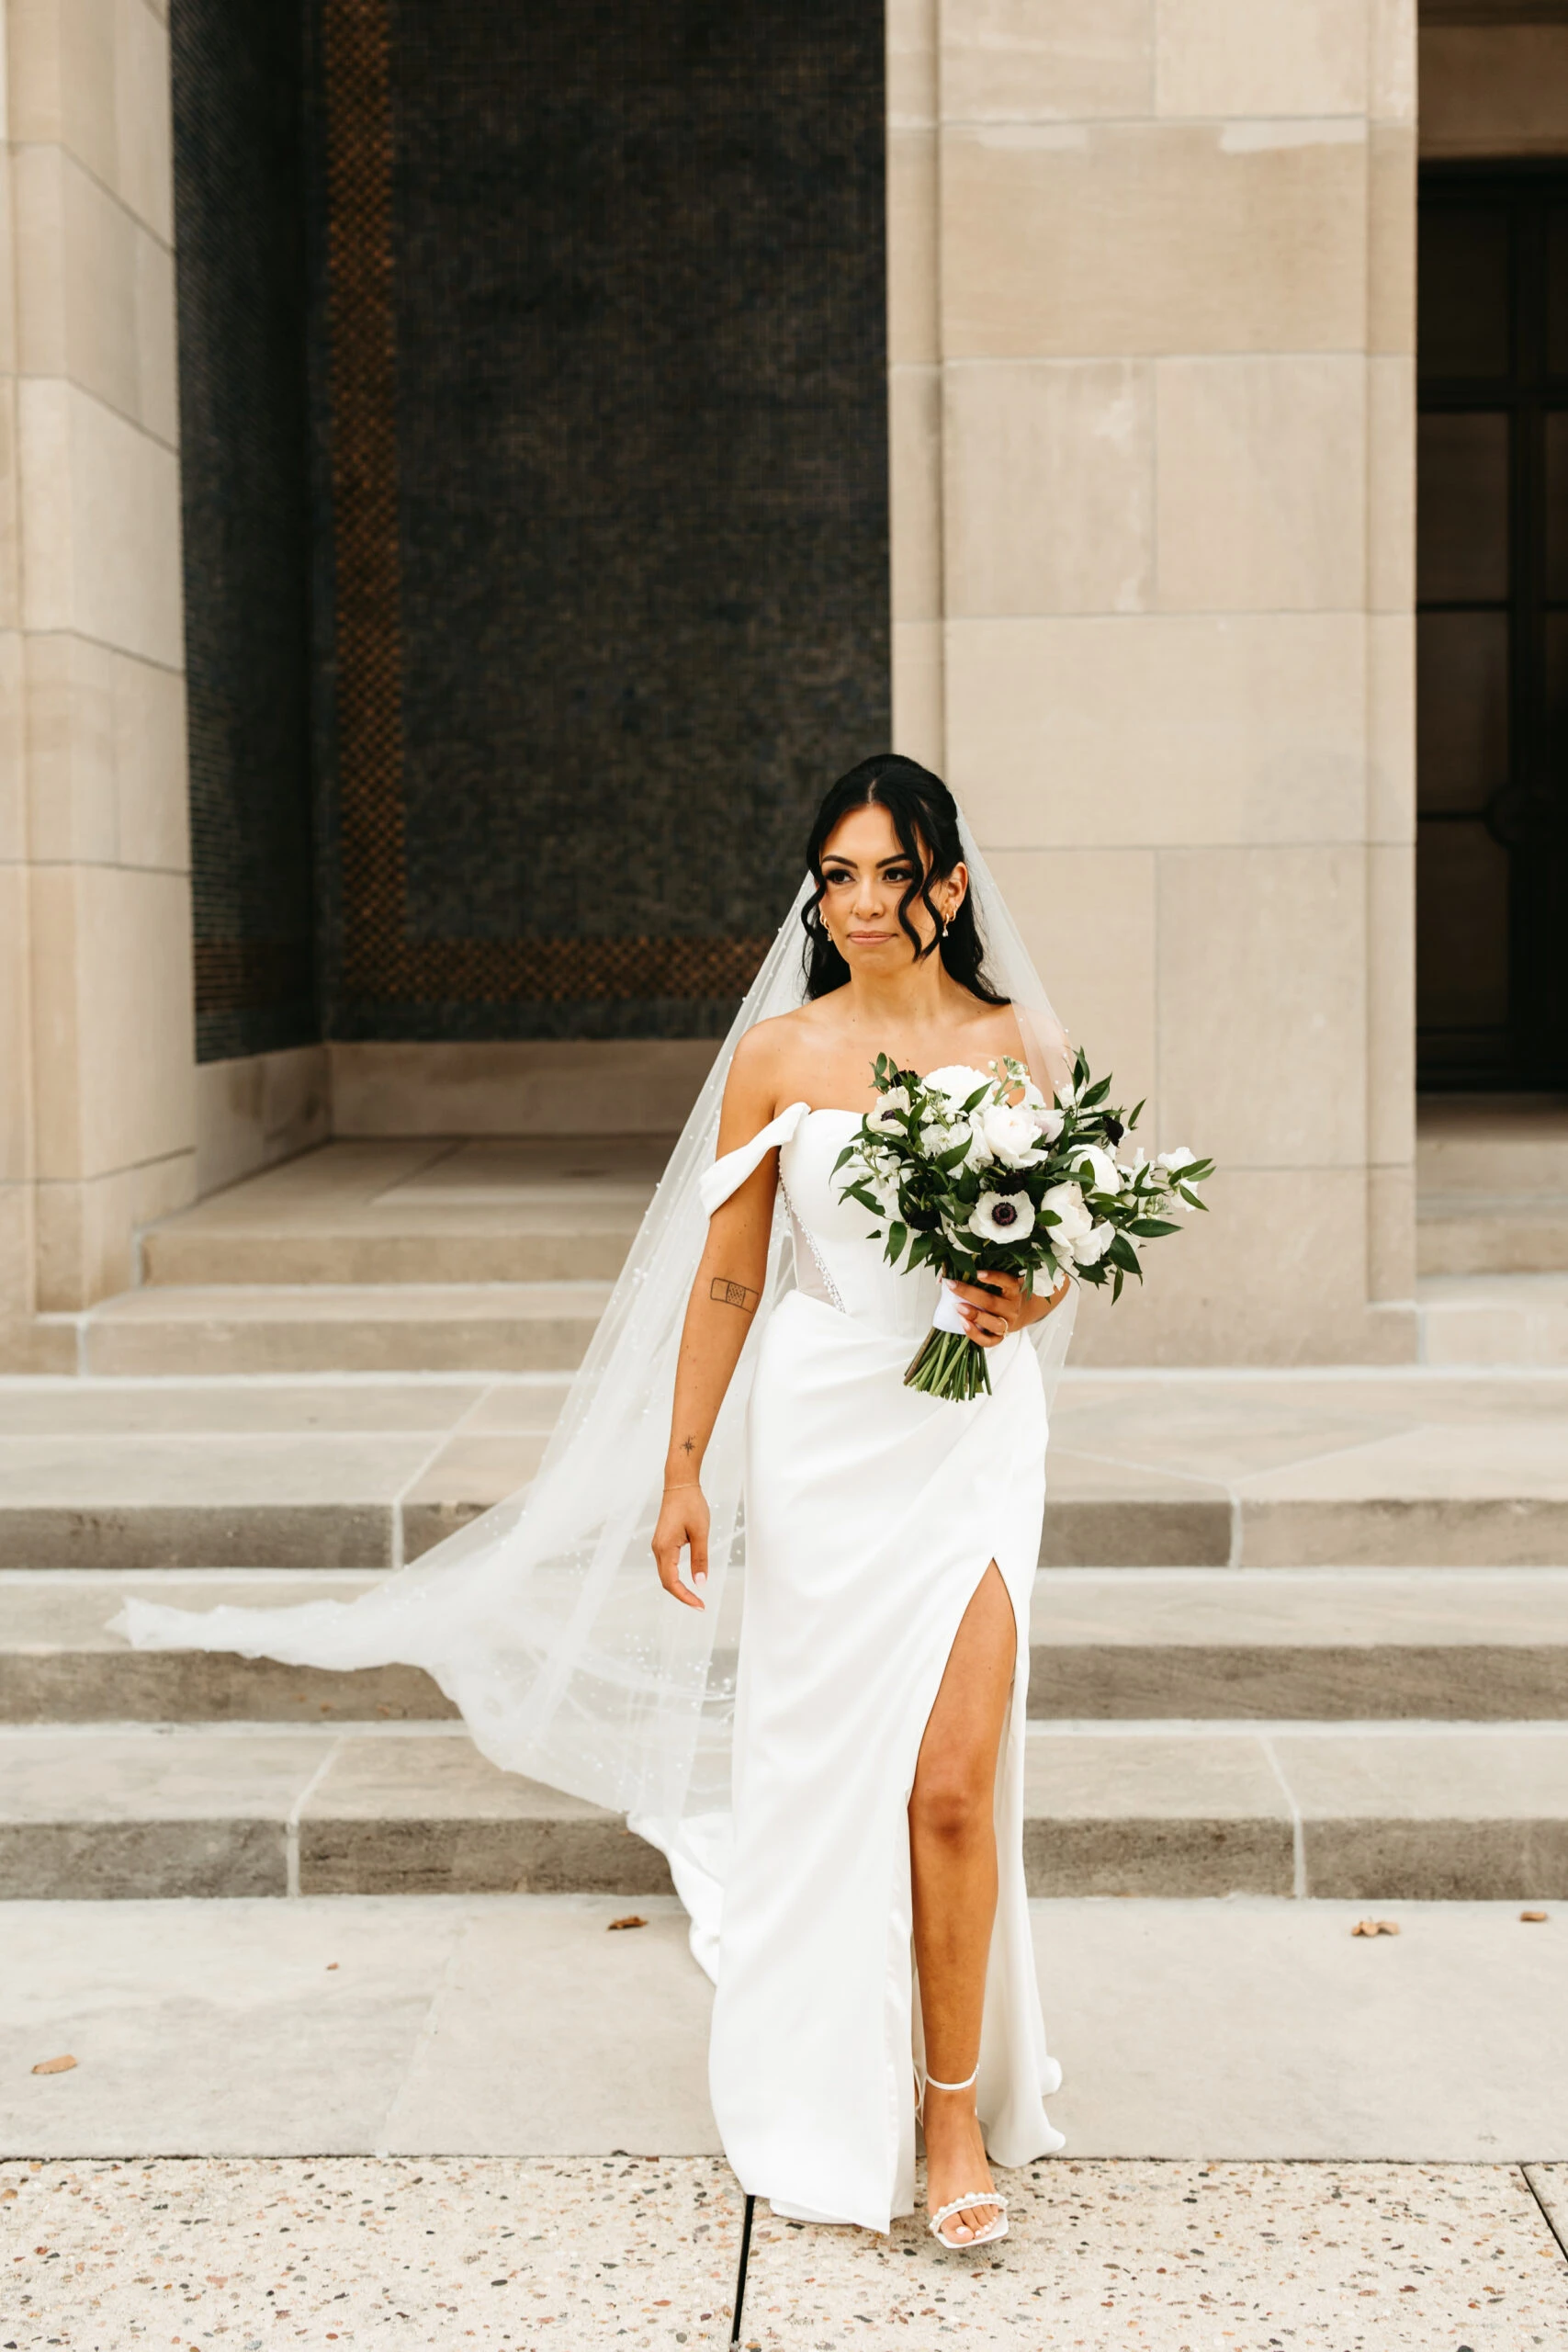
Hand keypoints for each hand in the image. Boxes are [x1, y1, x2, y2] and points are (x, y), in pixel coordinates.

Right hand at [652, 1482, 708, 1609]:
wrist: (680, 1484)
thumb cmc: (691, 1505)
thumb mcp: (700, 1533)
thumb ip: (700, 1559)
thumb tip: (700, 1583)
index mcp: (665, 1548)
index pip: (671, 1582)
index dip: (684, 1597)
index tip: (700, 1605)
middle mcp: (658, 1549)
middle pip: (666, 1581)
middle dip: (682, 1595)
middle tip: (700, 1605)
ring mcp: (659, 1545)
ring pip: (666, 1574)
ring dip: (679, 1587)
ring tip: (695, 1597)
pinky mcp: (663, 1542)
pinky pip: (667, 1565)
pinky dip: (676, 1577)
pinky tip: (688, 1580)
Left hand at [948, 1267, 1070, 1346]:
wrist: (1019, 1314)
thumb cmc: (1002, 1294)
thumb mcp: (998, 1282)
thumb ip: (979, 1276)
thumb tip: (943, 1276)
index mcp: (1014, 1290)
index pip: (1007, 1282)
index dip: (993, 1277)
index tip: (977, 1273)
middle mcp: (1012, 1308)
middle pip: (992, 1302)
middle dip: (970, 1293)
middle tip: (952, 1286)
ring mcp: (1007, 1324)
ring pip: (993, 1323)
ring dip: (974, 1315)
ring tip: (957, 1307)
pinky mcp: (1001, 1338)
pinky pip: (989, 1341)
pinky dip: (975, 1334)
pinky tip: (963, 1323)